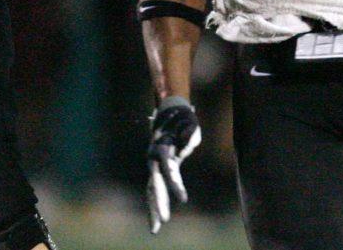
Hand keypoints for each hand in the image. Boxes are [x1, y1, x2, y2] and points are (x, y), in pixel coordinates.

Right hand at [146, 97, 201, 233]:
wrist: (170, 114)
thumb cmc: (184, 120)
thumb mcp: (190, 124)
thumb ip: (189, 134)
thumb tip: (186, 141)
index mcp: (161, 148)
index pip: (168, 170)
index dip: (175, 185)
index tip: (183, 200)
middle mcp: (153, 158)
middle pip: (154, 184)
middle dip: (158, 202)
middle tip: (163, 221)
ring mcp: (153, 165)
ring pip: (151, 189)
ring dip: (153, 208)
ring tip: (155, 229)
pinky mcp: (157, 170)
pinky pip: (154, 189)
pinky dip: (155, 203)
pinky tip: (156, 219)